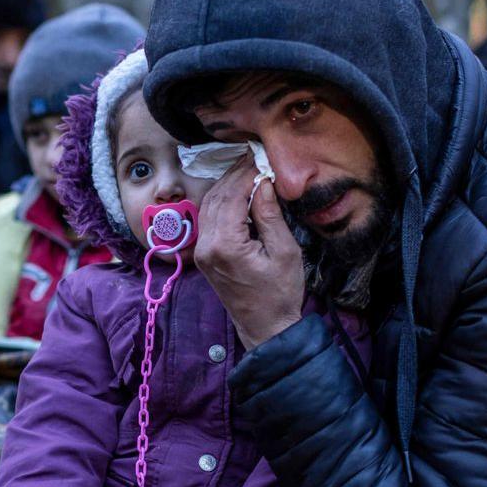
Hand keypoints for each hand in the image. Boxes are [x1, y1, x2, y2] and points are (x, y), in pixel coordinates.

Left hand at [195, 160, 304, 349]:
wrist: (266, 328)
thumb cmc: (281, 293)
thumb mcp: (284, 252)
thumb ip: (270, 215)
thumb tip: (263, 183)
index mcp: (226, 244)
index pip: (233, 195)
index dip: (247, 174)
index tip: (260, 158)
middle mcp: (207, 245)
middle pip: (216, 196)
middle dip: (235, 175)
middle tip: (254, 159)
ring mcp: (202, 251)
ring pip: (209, 205)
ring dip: (226, 186)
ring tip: (247, 171)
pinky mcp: (204, 256)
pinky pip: (208, 219)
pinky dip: (221, 201)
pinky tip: (237, 193)